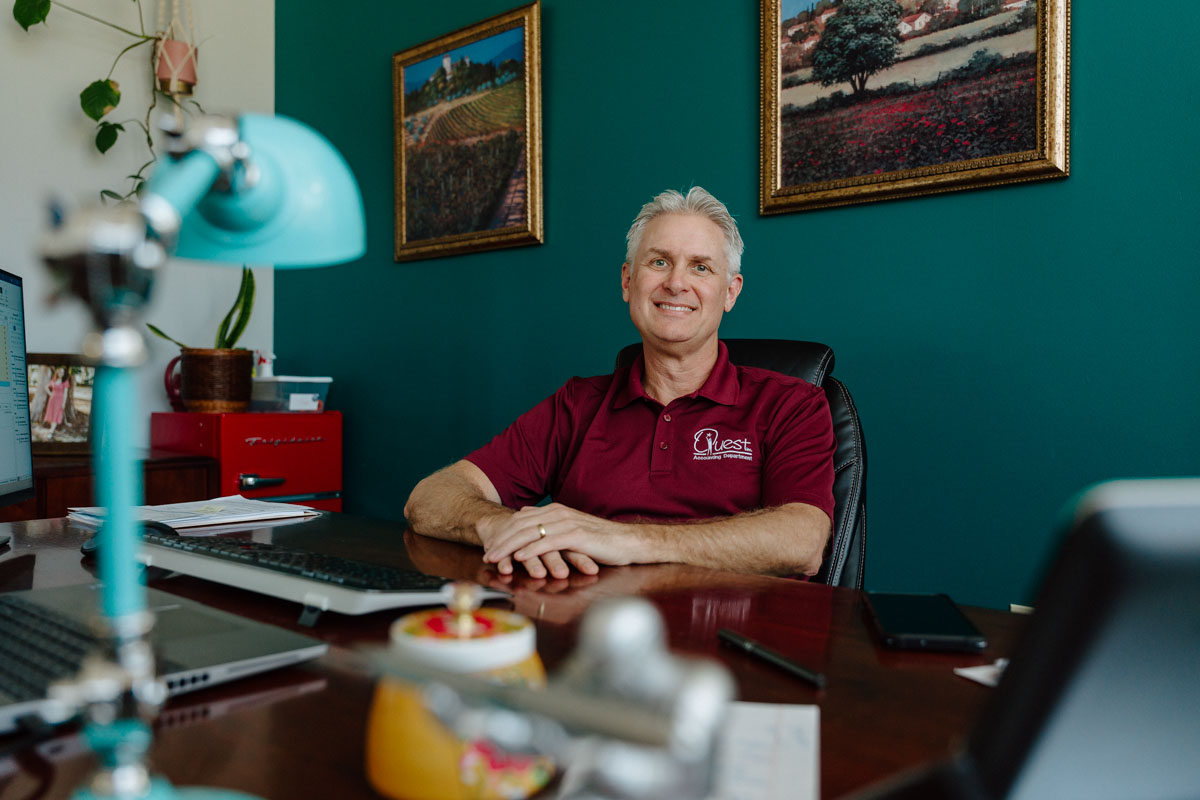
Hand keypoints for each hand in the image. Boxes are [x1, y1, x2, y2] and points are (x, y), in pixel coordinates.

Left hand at [480, 503, 634, 577]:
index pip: (520, 520)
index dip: (502, 533)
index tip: (489, 546)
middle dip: (500, 540)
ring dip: (509, 546)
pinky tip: (520, 558)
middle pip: (520, 525)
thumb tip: (527, 523)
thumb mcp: (570, 532)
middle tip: (486, 553)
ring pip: (530, 533)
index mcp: (555, 511)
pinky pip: (548, 542)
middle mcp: (558, 513)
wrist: (628, 541)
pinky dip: (531, 549)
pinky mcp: (576, 535)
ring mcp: (567, 523)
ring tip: (495, 557)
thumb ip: (550, 527)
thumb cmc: (600, 541)